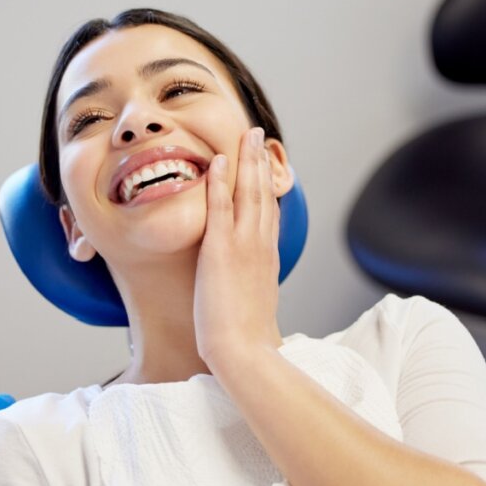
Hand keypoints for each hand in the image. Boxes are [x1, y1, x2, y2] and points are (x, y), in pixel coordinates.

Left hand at [194, 127, 282, 373]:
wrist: (244, 351)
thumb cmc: (246, 338)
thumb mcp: (255, 304)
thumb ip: (252, 286)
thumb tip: (250, 286)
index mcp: (267, 257)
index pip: (269, 211)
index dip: (267, 184)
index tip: (265, 163)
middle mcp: (260, 245)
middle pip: (263, 193)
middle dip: (260, 161)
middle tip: (258, 134)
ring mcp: (243, 245)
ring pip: (247, 192)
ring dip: (246, 160)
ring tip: (245, 135)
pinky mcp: (220, 250)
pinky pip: (220, 207)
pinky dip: (219, 181)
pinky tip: (217, 160)